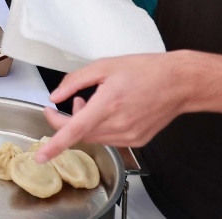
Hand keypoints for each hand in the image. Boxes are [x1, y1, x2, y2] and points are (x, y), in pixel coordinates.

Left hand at [37, 52, 194, 162]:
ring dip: (85, 124)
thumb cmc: (145, 70)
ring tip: (93, 102)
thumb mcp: (105, 65)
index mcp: (108, 104)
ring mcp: (129, 136)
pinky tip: (108, 111)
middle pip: (81, 134)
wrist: (179, 83)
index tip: (41, 156)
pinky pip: (108, 139)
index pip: (75, 130)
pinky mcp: (137, 141)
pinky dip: (100, 128)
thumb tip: (56, 96)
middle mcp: (119, 125)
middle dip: (68, 120)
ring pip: (94, 138)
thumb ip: (75, 81)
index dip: (55, 145)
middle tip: (74, 100)